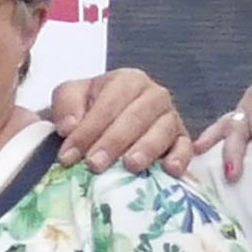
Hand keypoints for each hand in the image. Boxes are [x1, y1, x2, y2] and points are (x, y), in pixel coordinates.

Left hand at [40, 66, 195, 173]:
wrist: (104, 123)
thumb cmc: (88, 109)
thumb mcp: (70, 97)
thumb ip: (66, 104)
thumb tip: (70, 127)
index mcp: (127, 80)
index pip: (109, 102)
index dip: (88, 129)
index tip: (68, 155)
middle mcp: (153, 95)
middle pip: (136, 116)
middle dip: (114, 141)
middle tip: (95, 164)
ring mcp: (170, 117)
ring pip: (163, 130)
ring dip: (146, 148)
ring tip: (130, 165)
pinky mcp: (181, 139)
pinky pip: (185, 147)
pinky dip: (180, 158)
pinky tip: (170, 170)